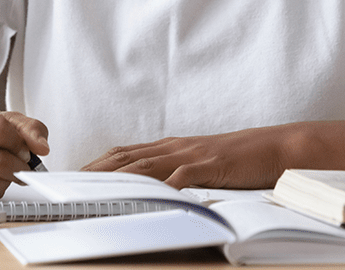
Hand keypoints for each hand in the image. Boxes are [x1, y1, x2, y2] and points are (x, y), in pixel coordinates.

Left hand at [81, 126, 290, 188]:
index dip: (98, 163)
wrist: (272, 147)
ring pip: (147, 165)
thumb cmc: (236, 159)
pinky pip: (183, 176)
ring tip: (96, 190)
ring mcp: (191, 155)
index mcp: (170, 147)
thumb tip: (152, 185)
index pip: (125, 153)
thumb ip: (174, 170)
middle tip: (72, 184)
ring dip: (118, 178)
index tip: (75, 175)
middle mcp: (175, 148)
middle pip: (127, 158)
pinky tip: (150, 197)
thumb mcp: (199, 162)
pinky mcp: (210, 166)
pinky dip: (165, 186)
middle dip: (97, 170)